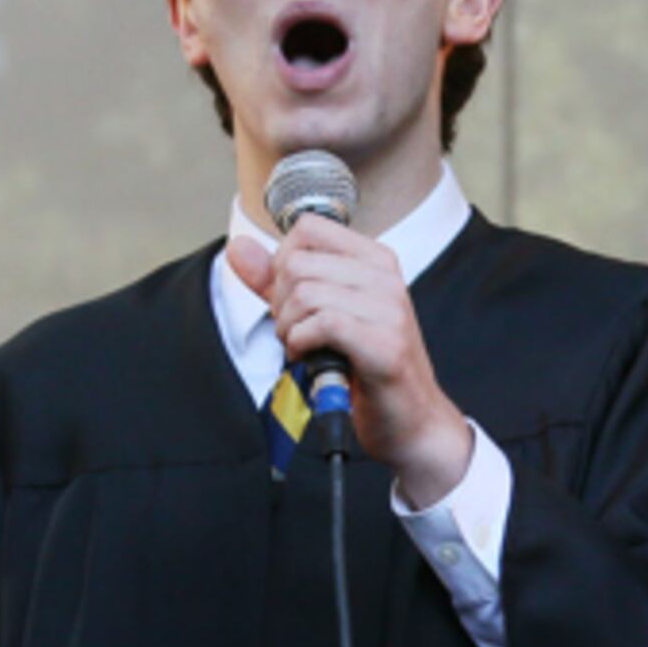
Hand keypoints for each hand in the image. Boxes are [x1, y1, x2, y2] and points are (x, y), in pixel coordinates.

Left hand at [225, 221, 469, 505]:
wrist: (410, 418)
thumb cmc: (365, 367)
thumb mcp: (317, 313)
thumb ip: (275, 281)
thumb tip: (238, 248)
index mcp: (374, 260)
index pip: (307, 228)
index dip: (282, 263)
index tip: (291, 298)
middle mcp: (385, 277)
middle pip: (298, 264)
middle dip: (280, 303)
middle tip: (296, 332)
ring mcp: (389, 308)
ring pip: (305, 294)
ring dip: (289, 329)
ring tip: (303, 348)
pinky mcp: (384, 343)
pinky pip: (322, 324)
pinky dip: (302, 344)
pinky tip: (310, 358)